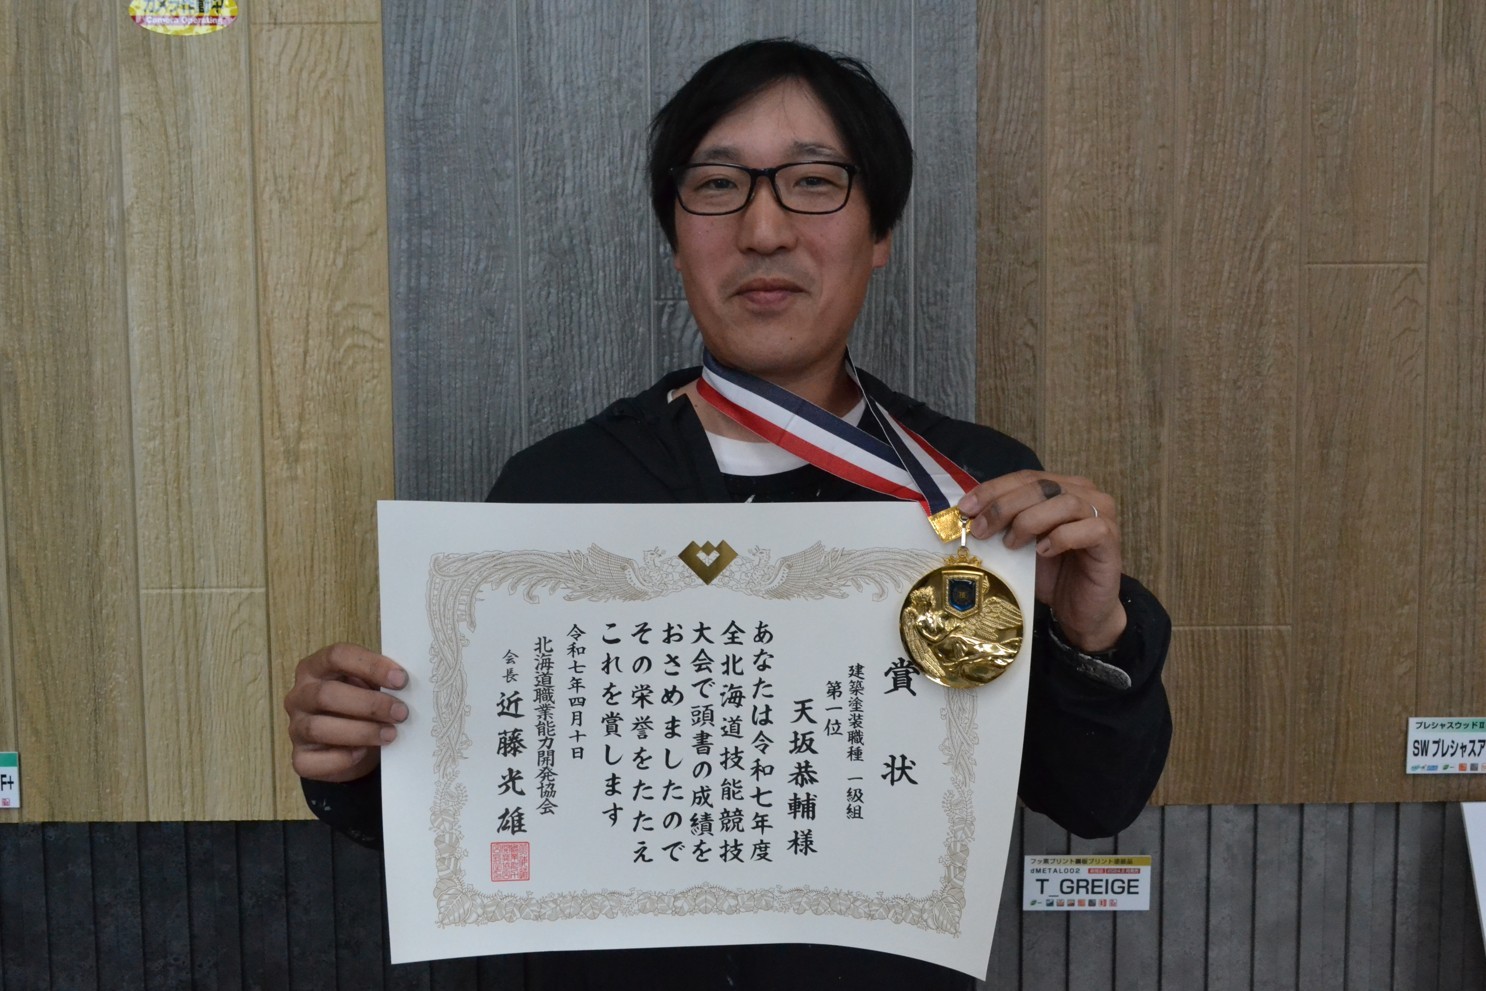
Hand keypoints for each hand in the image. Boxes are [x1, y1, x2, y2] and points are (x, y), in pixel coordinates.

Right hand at [284, 643, 408, 781]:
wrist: (351, 745)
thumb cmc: (362, 707)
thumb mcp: (370, 687)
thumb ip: (381, 683)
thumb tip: (409, 688)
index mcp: (316, 667)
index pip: (337, 656)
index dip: (371, 666)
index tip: (401, 680)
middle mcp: (300, 695)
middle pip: (326, 694)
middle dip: (369, 704)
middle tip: (401, 713)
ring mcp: (295, 727)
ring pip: (318, 728)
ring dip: (360, 732)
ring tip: (391, 734)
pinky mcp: (299, 757)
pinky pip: (313, 761)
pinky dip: (342, 758)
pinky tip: (363, 753)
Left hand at [957, 470, 1124, 651]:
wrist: (1080, 610)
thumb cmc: (1050, 574)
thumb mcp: (1019, 544)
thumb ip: (1003, 524)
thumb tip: (967, 514)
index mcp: (1062, 487)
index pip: (1025, 477)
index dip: (993, 489)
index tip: (965, 508)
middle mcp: (1085, 494)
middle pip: (1041, 486)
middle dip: (1004, 506)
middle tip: (981, 529)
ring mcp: (1101, 514)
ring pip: (1064, 502)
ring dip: (1030, 520)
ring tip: (1011, 544)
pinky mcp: (1110, 538)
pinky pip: (1088, 528)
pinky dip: (1061, 537)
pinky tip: (1044, 552)